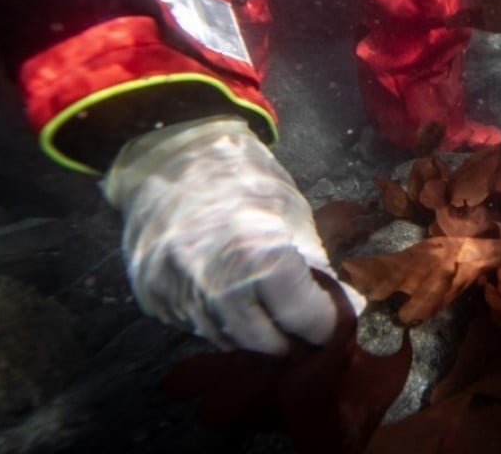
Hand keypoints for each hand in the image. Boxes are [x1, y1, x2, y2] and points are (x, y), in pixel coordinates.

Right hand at [102, 116, 365, 354]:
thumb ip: (316, 268)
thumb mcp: (290, 213)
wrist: (166, 157)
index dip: (326, 327)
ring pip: (228, 341)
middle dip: (293, 341)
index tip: (339, 328)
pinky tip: (234, 303)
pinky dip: (221, 323)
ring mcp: (176, 295)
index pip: (302, 316)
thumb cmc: (240, 176)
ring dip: (256, 337)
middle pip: (265, 342)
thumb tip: (347, 309)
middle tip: (310, 334)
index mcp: (255, 255)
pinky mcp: (153, 299)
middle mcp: (212, 284)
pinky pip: (196, 327)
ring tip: (276, 321)